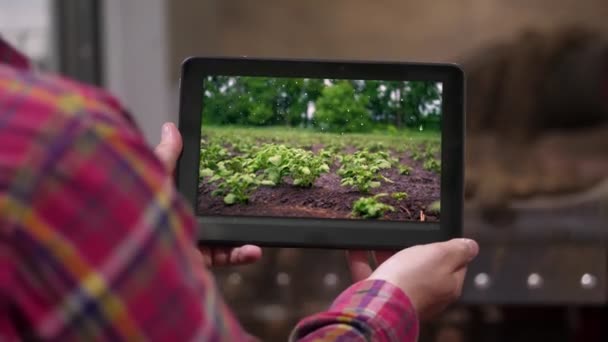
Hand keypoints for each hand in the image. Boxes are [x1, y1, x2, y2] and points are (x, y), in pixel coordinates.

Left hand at [154, 122, 262, 266]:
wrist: (138, 249)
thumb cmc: (142, 210)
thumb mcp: (157, 175)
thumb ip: (166, 155)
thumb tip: (171, 128)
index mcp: (171, 204)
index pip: (195, 197)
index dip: (212, 191)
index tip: (232, 183)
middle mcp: (179, 226)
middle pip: (213, 220)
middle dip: (235, 216)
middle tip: (253, 207)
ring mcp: (188, 247)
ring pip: (222, 241)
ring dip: (243, 240)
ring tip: (257, 236)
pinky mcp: (195, 264)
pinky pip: (222, 258)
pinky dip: (240, 255)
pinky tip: (253, 251)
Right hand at [347, 238, 478, 320]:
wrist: (380, 303)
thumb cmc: (413, 280)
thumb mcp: (443, 255)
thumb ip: (459, 250)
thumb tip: (471, 246)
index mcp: (447, 286)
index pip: (454, 264)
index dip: (446, 248)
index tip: (436, 235)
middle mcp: (426, 295)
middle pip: (422, 267)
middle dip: (412, 249)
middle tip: (405, 233)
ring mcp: (402, 296)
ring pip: (394, 270)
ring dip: (385, 252)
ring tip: (378, 236)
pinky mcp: (379, 297)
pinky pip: (369, 276)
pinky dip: (361, 260)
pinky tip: (354, 248)